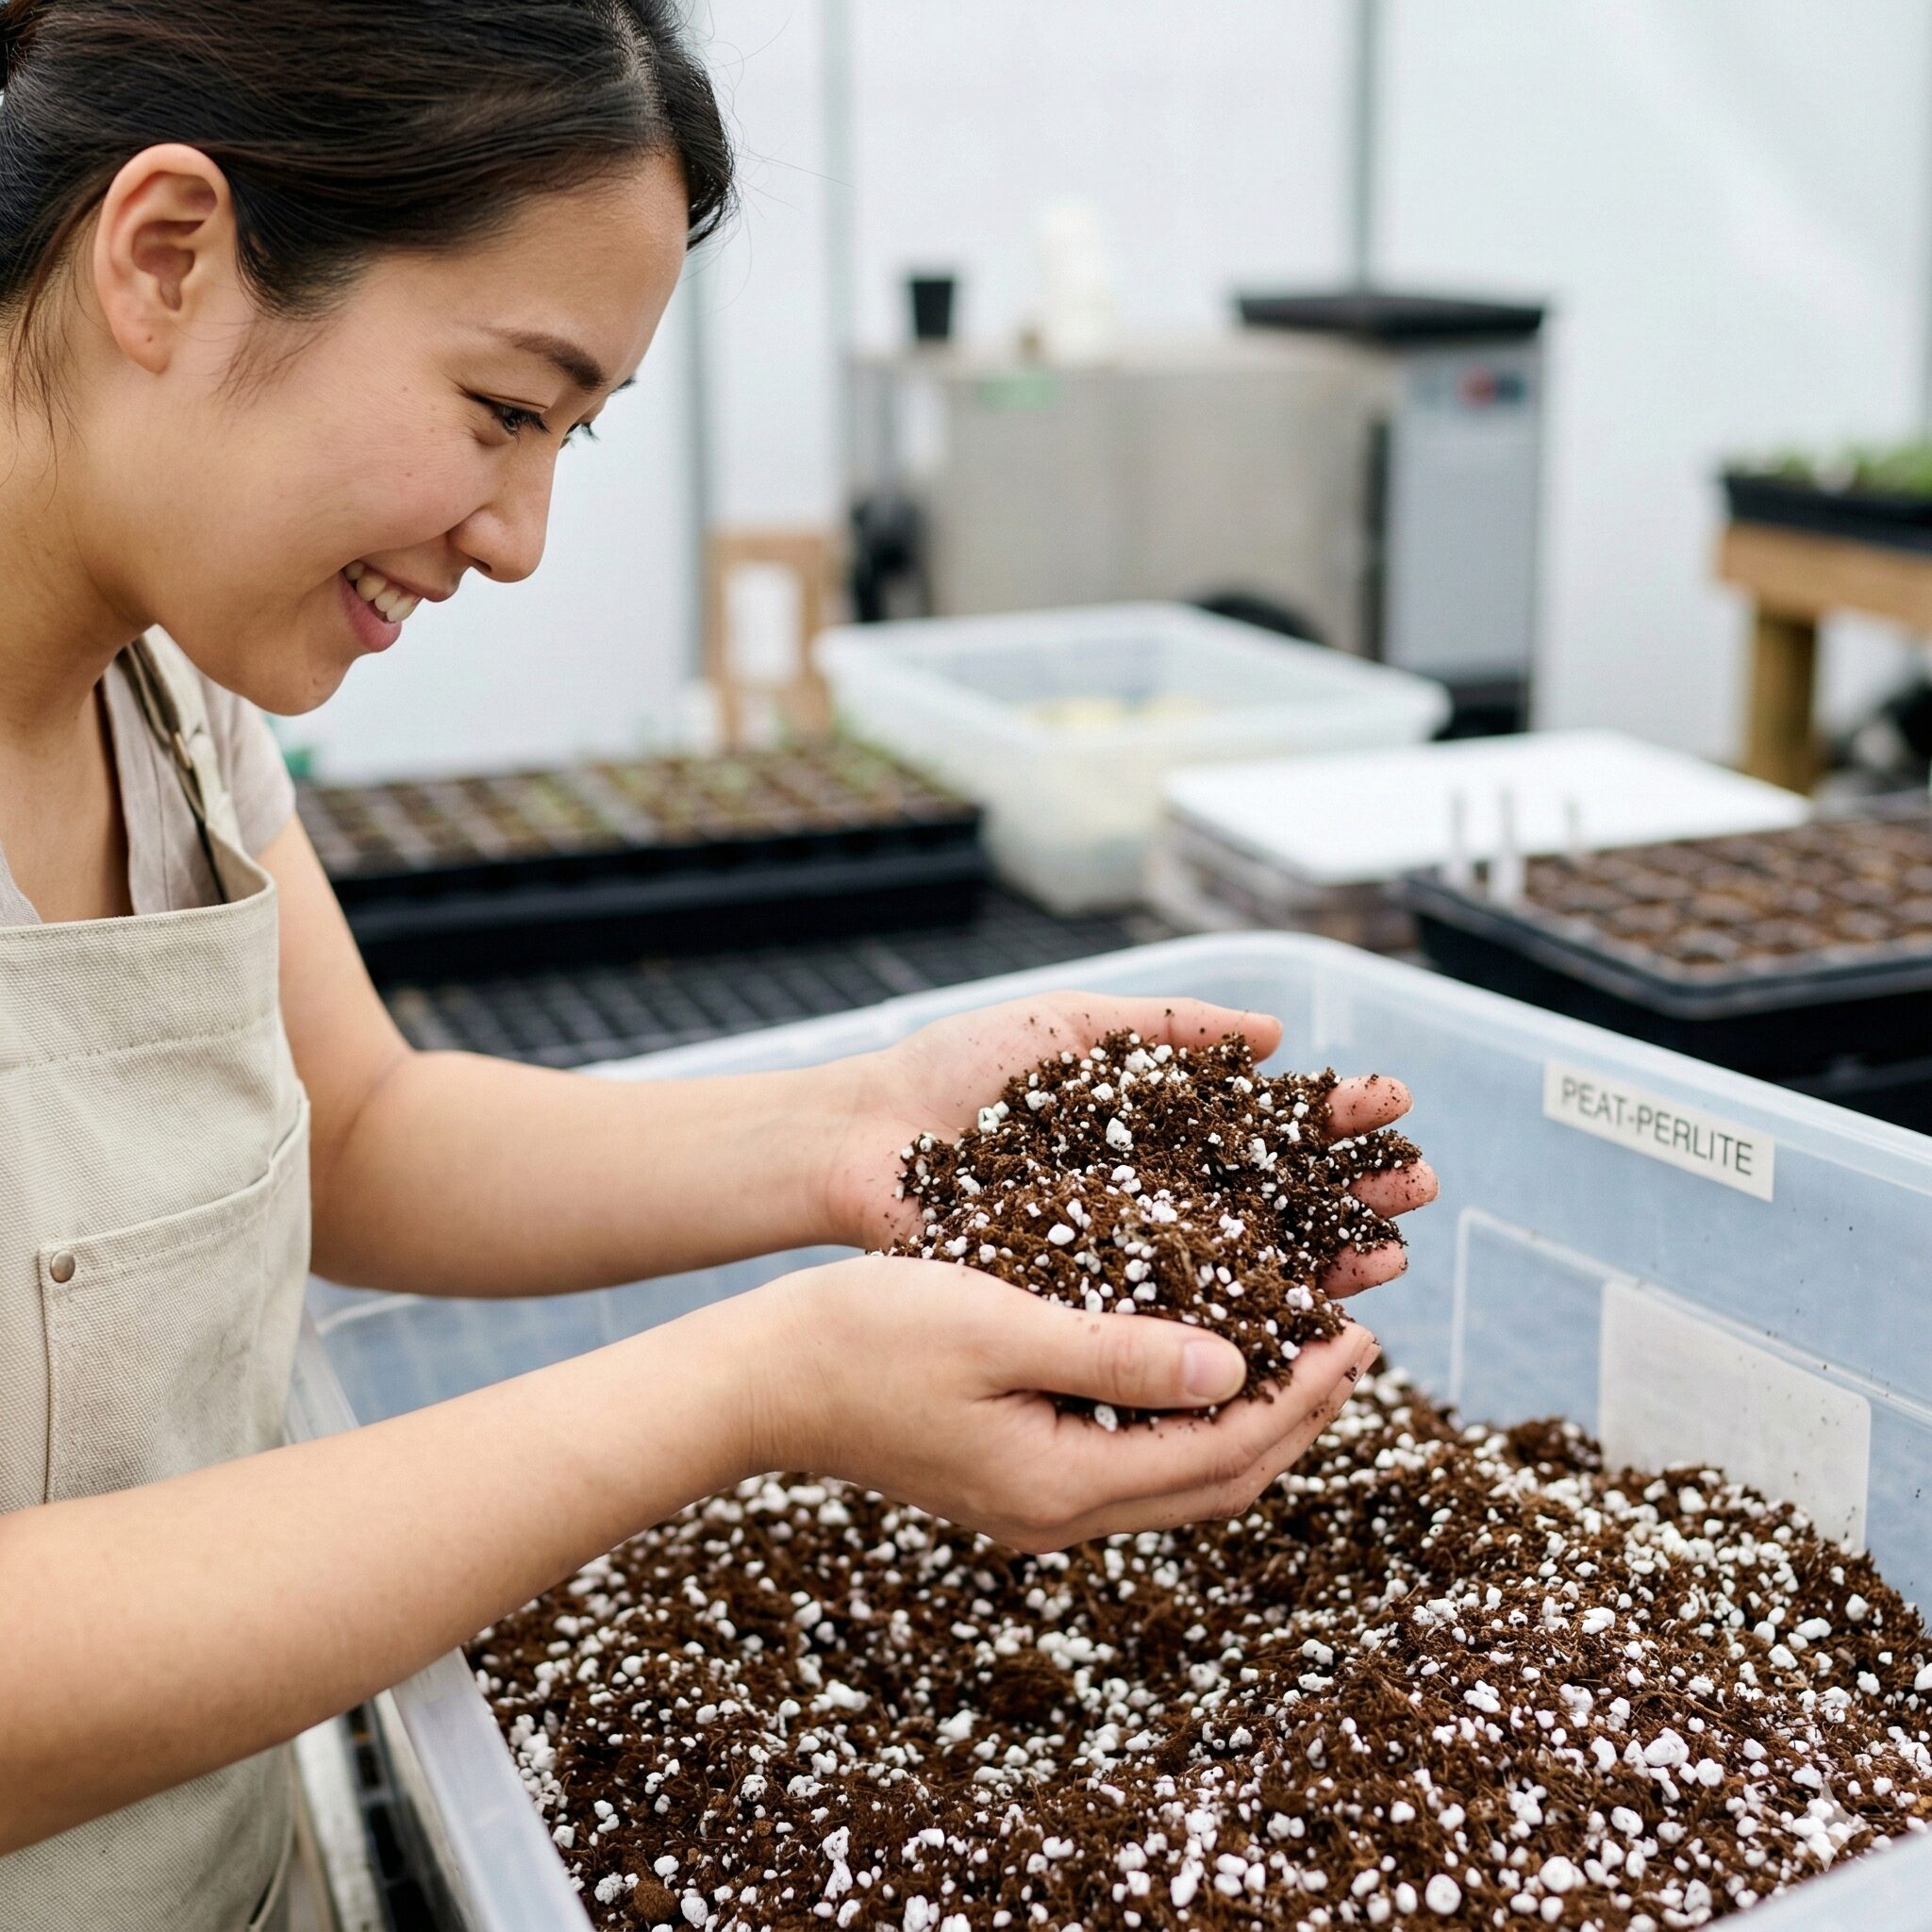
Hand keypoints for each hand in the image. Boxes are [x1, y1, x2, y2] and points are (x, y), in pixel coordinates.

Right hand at [744, 1253, 1383, 1551]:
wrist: (764, 1378)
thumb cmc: (868, 1336)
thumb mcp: (1001, 1326)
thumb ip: (1119, 1352)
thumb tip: (1234, 1368)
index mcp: (1061, 1483)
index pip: (1223, 1452)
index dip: (1301, 1395)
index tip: (1357, 1332)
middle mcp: (1057, 1511)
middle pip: (1216, 1481)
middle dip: (1297, 1415)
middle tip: (1353, 1343)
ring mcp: (1033, 1501)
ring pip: (1179, 1476)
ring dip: (1249, 1417)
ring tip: (1299, 1349)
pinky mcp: (1014, 1472)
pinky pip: (1134, 1457)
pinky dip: (1188, 1414)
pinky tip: (1203, 1356)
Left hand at [818, 990, 1436, 1293]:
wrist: (864, 1137)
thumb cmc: (957, 1072)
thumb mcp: (1071, 1030)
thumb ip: (1168, 1029)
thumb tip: (1273, 1034)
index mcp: (1156, 1126)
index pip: (1265, 1124)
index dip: (1328, 1118)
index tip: (1391, 1103)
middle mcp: (1155, 1194)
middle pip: (1274, 1198)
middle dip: (1348, 1192)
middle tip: (1419, 1185)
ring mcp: (1126, 1253)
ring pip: (1243, 1265)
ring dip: (1320, 1260)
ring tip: (1388, 1256)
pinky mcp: (1089, 1304)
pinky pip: (1176, 1319)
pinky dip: (1239, 1322)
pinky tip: (1300, 1319)